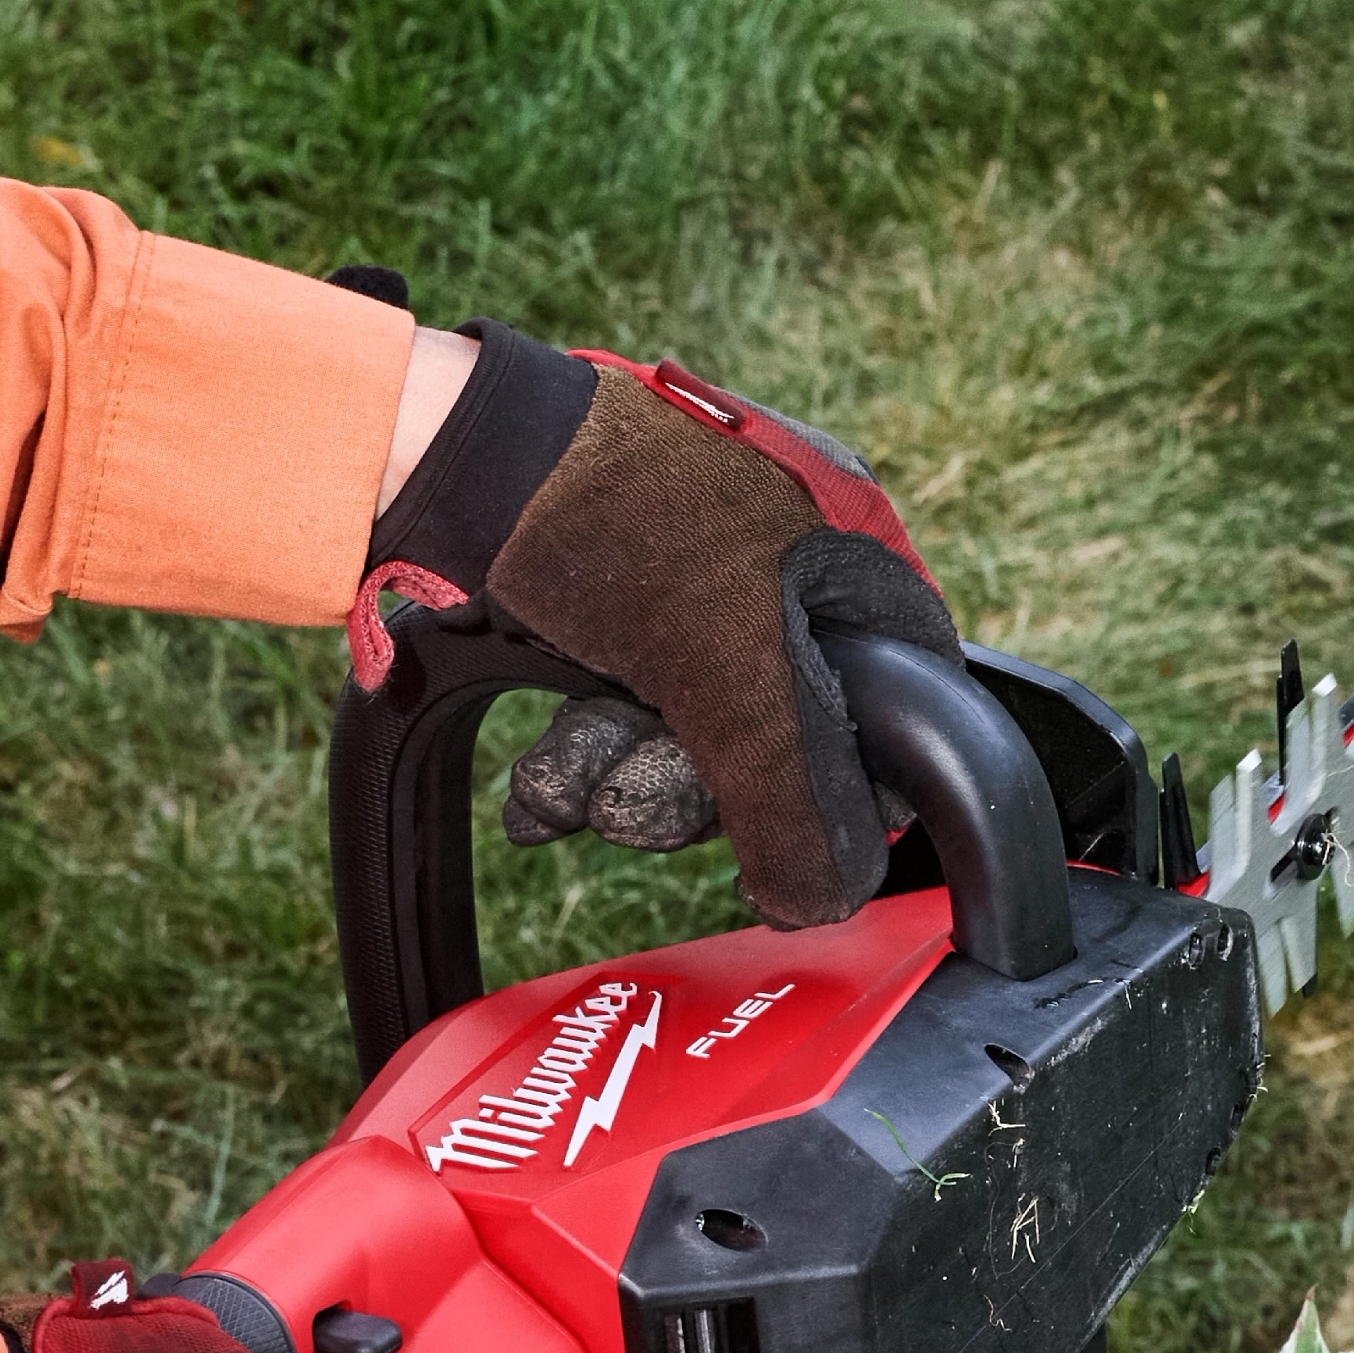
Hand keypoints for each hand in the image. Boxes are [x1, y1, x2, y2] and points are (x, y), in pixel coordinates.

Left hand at [357, 323, 961, 927]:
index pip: (903, 701)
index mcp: (848, 552)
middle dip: (693, 790)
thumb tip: (822, 897)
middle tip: (632, 803)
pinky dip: (588, 757)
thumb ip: (790, 800)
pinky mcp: (621, 609)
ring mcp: (700, 587)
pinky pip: (633, 712)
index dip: (857, 788)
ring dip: (627, 779)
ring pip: (696, 735)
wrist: (449, 455)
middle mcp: (785, 567)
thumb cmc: (609, 521)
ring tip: (567, 779)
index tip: (798, 845)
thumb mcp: (727, 675)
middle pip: (784, 737)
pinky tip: (544, 788)